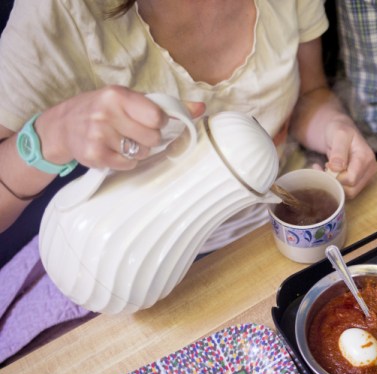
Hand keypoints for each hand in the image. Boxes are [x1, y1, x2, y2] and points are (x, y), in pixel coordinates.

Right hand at [40, 85, 204, 169]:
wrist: (64, 125)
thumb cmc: (106, 110)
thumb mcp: (132, 100)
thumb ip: (169, 105)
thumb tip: (202, 107)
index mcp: (118, 95)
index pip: (158, 117)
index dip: (159, 124)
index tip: (149, 122)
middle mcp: (106, 112)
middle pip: (152, 139)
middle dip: (147, 139)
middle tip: (131, 133)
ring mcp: (98, 134)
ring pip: (140, 153)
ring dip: (136, 151)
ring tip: (120, 141)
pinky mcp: (93, 154)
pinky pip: (126, 165)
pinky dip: (124, 162)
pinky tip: (111, 151)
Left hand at [314, 119, 376, 198]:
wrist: (340, 131)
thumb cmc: (339, 130)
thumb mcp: (338, 135)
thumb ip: (339, 151)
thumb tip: (337, 168)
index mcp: (366, 158)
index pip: (351, 179)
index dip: (336, 177)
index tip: (325, 165)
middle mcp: (370, 169)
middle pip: (351, 189)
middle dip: (334, 182)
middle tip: (322, 168)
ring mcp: (366, 176)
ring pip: (350, 193)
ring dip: (334, 184)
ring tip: (325, 170)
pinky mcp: (360, 181)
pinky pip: (348, 191)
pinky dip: (336, 185)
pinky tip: (329, 173)